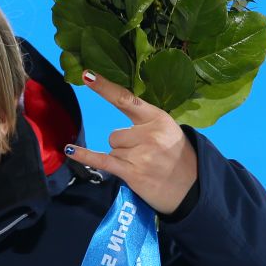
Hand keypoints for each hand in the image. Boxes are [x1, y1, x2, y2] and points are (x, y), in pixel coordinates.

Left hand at [65, 70, 197, 214]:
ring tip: (142, 167)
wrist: (194, 190)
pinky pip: (101, 160)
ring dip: (121, 159)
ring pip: (112, 149)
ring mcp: (141, 153)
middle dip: (123, 146)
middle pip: (114, 134)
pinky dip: (85, 155)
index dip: (105, 87)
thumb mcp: (168, 132)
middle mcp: (149, 134)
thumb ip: (145, 123)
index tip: (87, 75)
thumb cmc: (178, 159)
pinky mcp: (132, 171)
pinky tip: (71, 150)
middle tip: (144, 157)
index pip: (126, 99)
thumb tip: (117, 114)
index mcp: (158, 118)